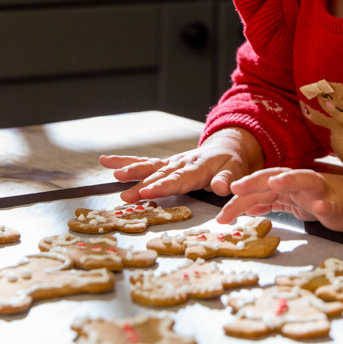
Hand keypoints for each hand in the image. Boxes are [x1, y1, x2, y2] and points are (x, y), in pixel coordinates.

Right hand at [99, 128, 262, 202]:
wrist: (226, 148)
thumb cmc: (231, 164)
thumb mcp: (236, 171)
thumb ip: (228, 179)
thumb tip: (222, 188)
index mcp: (197, 168)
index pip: (178, 179)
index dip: (163, 186)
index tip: (148, 192)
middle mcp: (180, 163)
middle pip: (159, 175)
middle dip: (142, 184)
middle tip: (125, 195)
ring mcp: (170, 162)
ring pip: (148, 167)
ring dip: (131, 172)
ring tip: (114, 177)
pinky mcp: (164, 163)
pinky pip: (144, 162)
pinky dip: (125, 161)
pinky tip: (106, 161)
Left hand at [216, 167, 342, 234]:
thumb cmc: (324, 202)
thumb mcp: (292, 204)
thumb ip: (270, 202)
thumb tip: (246, 206)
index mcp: (286, 185)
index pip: (259, 188)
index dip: (240, 199)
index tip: (221, 215)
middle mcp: (300, 183)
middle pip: (275, 177)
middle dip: (255, 181)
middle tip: (235, 188)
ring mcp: (319, 190)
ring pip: (303, 180)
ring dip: (290, 180)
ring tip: (275, 182)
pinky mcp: (337, 202)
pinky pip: (330, 202)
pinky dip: (324, 202)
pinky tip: (318, 205)